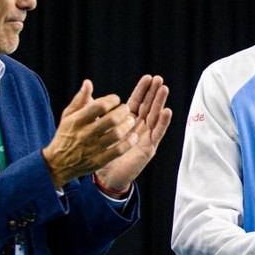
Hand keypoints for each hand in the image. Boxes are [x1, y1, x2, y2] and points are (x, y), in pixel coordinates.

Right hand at [42, 76, 171, 189]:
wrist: (58, 163)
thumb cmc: (66, 134)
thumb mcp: (68, 115)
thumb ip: (80, 99)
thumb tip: (88, 82)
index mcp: (77, 121)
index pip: (99, 106)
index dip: (111, 100)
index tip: (116, 99)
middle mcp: (85, 134)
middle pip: (111, 120)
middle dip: (123, 111)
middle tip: (126, 109)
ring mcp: (92, 148)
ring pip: (116, 135)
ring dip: (128, 126)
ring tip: (131, 121)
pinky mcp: (99, 161)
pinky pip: (118, 151)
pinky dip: (128, 143)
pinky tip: (132, 137)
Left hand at [93, 75, 171, 191]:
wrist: (105, 176)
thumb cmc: (101, 153)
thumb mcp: (93, 127)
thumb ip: (92, 107)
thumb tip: (87, 84)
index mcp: (128, 121)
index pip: (137, 102)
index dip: (142, 90)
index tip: (147, 77)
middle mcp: (139, 127)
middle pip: (149, 106)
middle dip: (154, 93)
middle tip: (159, 79)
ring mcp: (146, 137)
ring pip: (155, 116)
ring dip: (160, 103)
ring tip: (164, 89)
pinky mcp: (149, 147)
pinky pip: (157, 133)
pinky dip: (163, 122)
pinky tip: (167, 111)